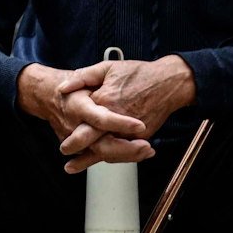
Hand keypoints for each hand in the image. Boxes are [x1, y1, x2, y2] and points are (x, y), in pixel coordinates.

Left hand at [53, 56, 195, 170]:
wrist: (170, 82)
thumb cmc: (139, 73)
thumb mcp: (108, 67)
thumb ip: (83, 77)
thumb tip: (62, 88)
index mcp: (105, 101)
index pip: (83, 121)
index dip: (70, 132)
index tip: (62, 139)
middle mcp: (117, 118)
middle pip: (94, 141)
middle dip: (79, 152)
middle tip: (67, 159)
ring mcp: (131, 130)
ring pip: (110, 151)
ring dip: (93, 160)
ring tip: (77, 165)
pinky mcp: (143, 136)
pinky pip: (125, 151)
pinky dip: (113, 156)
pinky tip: (101, 158)